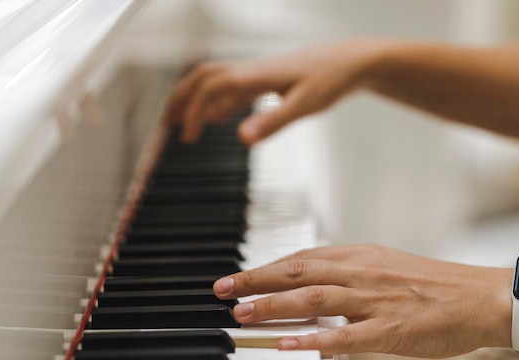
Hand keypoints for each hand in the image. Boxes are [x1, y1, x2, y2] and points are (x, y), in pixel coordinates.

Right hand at [163, 39, 377, 144]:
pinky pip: (233, 88)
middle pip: (202, 78)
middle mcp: (251, 70)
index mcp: (255, 75)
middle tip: (166, 125)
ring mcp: (258, 73)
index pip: (210, 89)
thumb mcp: (304, 106)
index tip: (188, 138)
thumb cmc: (332, 79)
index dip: (193, 112)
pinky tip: (219, 118)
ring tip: (183, 122)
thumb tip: (241, 139)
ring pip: (215, 81)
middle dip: (180, 99)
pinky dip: (219, 103)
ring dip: (195, 99)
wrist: (352, 61)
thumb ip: (272, 122)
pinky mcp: (268, 79)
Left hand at [214, 244, 512, 356]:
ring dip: (274, 305)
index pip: (303, 257)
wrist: (481, 297)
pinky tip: (288, 343)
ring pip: (313, 298)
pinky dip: (313, 338)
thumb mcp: (388, 267)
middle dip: (255, 281)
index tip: (240, 276)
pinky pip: (345, 334)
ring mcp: (375, 300)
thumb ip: (351, 274)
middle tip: (222, 290)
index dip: (267, 267)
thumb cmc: (436, 285)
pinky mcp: (390, 329)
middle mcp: (363, 272)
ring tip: (242, 313)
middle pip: (298, 272)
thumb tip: (317, 283)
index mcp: (362, 256)